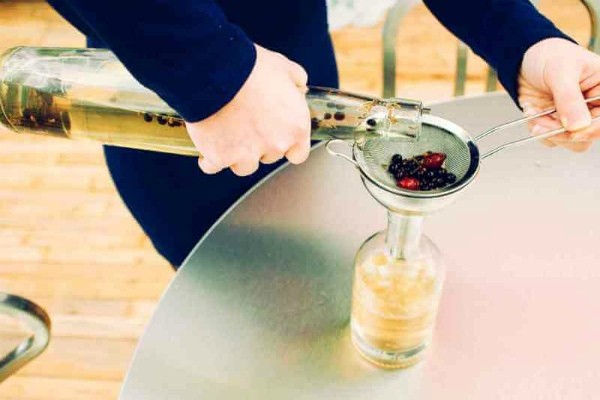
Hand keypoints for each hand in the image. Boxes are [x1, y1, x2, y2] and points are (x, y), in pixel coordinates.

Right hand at [185, 45, 309, 175]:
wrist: (215, 71)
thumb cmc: (250, 67)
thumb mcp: (283, 66)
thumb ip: (296, 80)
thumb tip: (299, 86)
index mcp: (295, 127)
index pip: (298, 153)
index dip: (287, 146)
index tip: (277, 137)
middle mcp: (274, 145)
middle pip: (269, 156)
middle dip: (259, 144)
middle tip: (246, 123)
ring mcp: (247, 155)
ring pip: (243, 166)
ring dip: (236, 154)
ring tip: (226, 134)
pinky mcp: (220, 157)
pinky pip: (213, 166)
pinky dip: (209, 158)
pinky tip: (206, 147)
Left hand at [518, 38, 599, 151]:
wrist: (525, 60)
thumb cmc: (550, 56)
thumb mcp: (561, 71)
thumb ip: (569, 99)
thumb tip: (578, 127)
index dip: (593, 129)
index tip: (573, 132)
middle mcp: (594, 106)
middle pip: (588, 134)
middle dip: (561, 131)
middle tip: (541, 123)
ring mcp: (576, 117)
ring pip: (569, 140)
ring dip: (547, 130)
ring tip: (533, 112)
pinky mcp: (558, 124)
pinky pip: (550, 139)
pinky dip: (537, 128)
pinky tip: (531, 111)